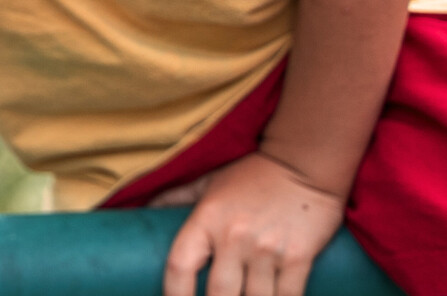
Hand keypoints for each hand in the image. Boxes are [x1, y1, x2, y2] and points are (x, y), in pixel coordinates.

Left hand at [157, 151, 346, 295]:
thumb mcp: (209, 182)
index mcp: (207, 219)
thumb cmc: (251, 176)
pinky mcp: (299, 257)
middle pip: (218, 295)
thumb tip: (143, 210)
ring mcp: (267, 249)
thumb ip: (176, 197)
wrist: (303, 163)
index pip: (179, 267)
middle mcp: (234, 236)